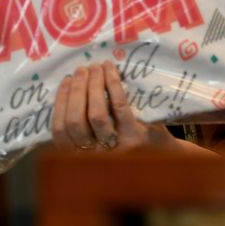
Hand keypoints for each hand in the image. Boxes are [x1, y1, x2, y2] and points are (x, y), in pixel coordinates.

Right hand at [50, 60, 175, 151]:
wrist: (164, 157)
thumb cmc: (129, 145)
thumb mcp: (101, 142)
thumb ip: (84, 126)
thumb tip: (72, 88)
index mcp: (81, 156)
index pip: (60, 131)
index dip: (60, 103)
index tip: (66, 81)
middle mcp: (95, 156)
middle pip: (75, 121)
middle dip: (76, 90)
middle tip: (81, 70)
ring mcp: (116, 146)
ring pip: (96, 114)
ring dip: (93, 85)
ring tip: (95, 68)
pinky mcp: (135, 136)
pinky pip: (119, 107)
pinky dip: (112, 85)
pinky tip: (110, 70)